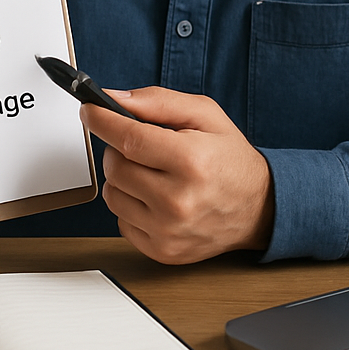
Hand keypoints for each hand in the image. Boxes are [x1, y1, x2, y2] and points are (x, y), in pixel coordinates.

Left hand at [80, 86, 273, 263]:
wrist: (259, 207)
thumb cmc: (229, 158)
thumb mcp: (204, 115)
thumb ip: (158, 102)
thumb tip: (115, 98)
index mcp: (190, 161)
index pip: (128, 138)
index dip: (102, 120)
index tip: (89, 110)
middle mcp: (178, 200)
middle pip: (115, 167)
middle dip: (119, 149)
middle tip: (140, 146)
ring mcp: (168, 231)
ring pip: (112, 195)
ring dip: (123, 178)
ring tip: (151, 172)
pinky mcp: (162, 251)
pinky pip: (121, 221)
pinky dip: (132, 205)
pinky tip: (155, 197)